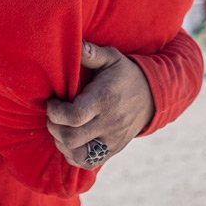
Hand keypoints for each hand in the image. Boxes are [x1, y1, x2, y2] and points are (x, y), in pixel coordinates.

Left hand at [46, 41, 154, 168]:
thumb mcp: (112, 58)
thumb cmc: (125, 74)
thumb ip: (91, 53)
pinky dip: (72, 155)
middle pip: (71, 137)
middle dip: (53, 127)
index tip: (52, 102)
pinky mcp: (113, 149)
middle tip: (53, 115)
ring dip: (61, 143)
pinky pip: (87, 162)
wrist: (152, 96)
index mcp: (104, 99)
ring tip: (60, 128)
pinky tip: (70, 141)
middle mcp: (109, 122)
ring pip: (77, 154)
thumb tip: (76, 42)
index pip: (73, 116)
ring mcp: (112, 139)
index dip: (54, 112)